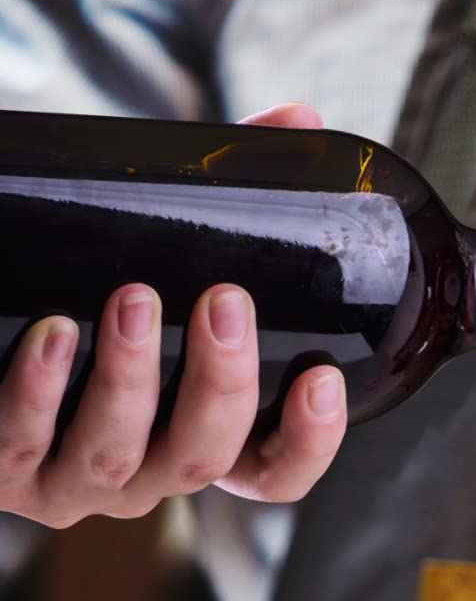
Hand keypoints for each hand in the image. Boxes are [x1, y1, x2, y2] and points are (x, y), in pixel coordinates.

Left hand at [0, 102, 347, 526]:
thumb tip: (299, 121)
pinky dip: (41, 387)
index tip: (320, 378)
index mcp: (204, 439)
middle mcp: (150, 473)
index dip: (309, 441)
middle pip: (204, 458)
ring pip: (119, 454)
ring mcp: (76, 479)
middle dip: (221, 383)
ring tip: (131, 297)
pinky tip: (54, 331)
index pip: (276, 473)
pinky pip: (25, 438)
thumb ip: (234, 193)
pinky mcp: (7, 467)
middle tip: (223, 299)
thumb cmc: (96, 292)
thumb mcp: (168, 254)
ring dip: (131, 380)